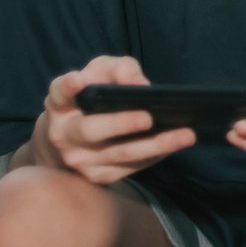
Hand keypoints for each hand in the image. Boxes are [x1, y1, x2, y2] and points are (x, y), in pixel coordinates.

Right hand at [27, 55, 195, 183]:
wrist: (71, 137)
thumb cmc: (91, 96)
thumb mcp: (101, 74)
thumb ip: (119, 70)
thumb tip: (141, 86)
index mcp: (60, 103)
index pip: (60, 93)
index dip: (68, 87)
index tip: (78, 80)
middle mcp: (63, 134)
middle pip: (90, 130)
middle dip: (120, 123)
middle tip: (148, 117)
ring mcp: (79, 159)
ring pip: (119, 154)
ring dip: (154, 145)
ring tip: (185, 134)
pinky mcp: (97, 176)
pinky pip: (131, 166)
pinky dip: (156, 155)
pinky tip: (176, 144)